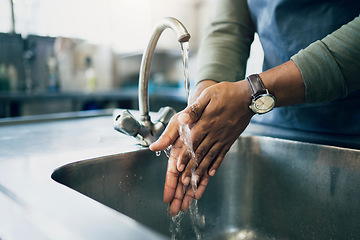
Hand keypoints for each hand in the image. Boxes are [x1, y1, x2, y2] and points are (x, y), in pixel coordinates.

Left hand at [150, 80, 253, 214]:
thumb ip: (195, 109)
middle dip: (191, 168)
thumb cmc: (226, 93)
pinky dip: (216, 164)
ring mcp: (223, 138)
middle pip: (200, 153)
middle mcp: (214, 133)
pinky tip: (212, 173)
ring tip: (195, 181)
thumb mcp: (208, 96)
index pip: (192, 143)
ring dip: (201, 170)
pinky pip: (222, 155)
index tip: (178, 167)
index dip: (185, 155)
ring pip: (210, 157)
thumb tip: (183, 118)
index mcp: (206, 123)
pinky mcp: (230, 139)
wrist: (248, 97)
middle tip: (184, 181)